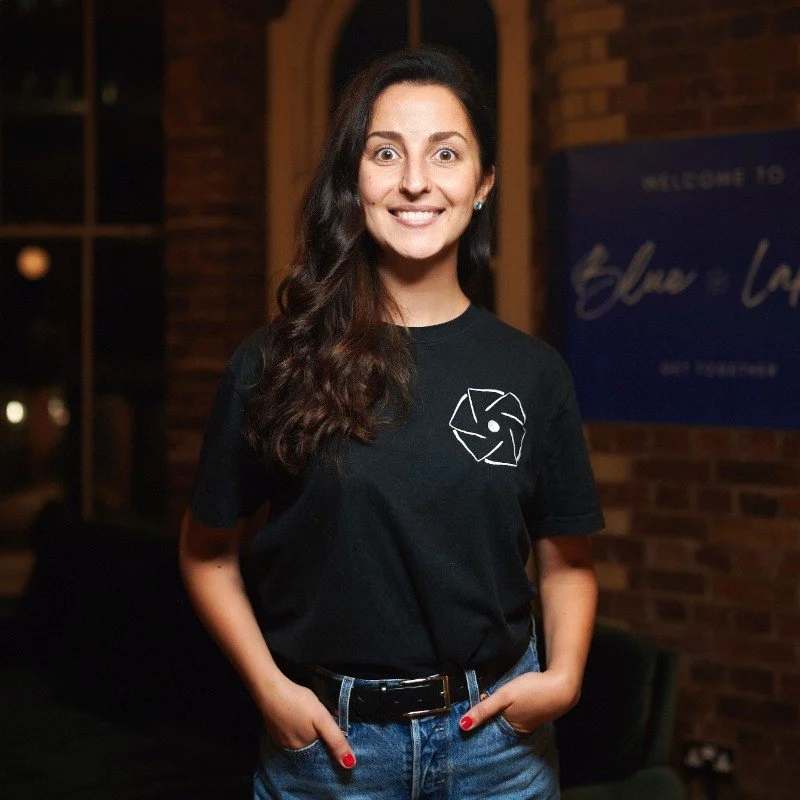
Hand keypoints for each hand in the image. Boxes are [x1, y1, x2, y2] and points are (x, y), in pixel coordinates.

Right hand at [260, 676, 356, 768]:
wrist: (270, 689)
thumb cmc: (298, 701)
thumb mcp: (322, 718)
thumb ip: (335, 739)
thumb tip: (350, 764)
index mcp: (304, 748)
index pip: (321, 753)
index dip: (328, 746)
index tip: (332, 735)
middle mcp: (291, 750)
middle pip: (310, 747)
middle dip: (318, 740)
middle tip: (320, 723)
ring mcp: (280, 741)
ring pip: (299, 741)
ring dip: (306, 735)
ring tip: (310, 721)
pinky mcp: (273, 731)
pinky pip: (289, 735)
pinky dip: (295, 730)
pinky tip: (297, 719)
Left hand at [458, 670, 578, 734]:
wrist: (563, 684)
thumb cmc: (532, 689)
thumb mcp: (505, 695)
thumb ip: (484, 709)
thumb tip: (462, 726)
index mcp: (512, 728)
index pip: (490, 727)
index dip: (480, 718)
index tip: (468, 711)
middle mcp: (521, 729)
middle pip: (499, 723)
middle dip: (489, 715)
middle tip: (480, 700)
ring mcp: (531, 721)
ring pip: (509, 717)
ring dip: (501, 710)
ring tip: (491, 699)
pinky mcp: (538, 712)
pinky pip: (520, 712)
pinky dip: (513, 707)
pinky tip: (513, 699)